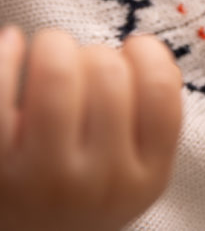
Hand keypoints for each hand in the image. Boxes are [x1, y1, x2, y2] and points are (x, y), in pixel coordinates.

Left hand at [0, 28, 182, 230]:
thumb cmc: (88, 191)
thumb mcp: (140, 169)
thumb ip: (156, 119)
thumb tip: (147, 50)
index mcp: (147, 176)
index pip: (159, 90)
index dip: (147, 53)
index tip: (132, 48)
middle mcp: (100, 180)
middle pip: (108, 75)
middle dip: (96, 52)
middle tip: (85, 63)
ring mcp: (45, 176)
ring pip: (58, 75)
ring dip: (55, 45)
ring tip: (51, 51)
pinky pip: (1, 92)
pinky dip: (6, 55)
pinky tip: (13, 42)